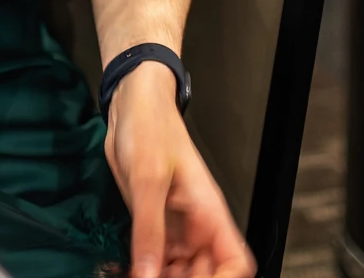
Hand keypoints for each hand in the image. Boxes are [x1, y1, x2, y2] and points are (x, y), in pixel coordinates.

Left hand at [105, 63, 254, 277]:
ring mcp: (174, 227)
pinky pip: (155, 261)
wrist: (129, 103)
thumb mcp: (148, 179)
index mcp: (208, 212)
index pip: (235, 261)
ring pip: (180, 271)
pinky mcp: (152, 224)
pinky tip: (128, 271)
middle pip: (206, 273)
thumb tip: (148, 275)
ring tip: (138, 277)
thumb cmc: (150, 126)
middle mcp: (195, 225)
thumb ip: (149, 229)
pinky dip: (144, 271)